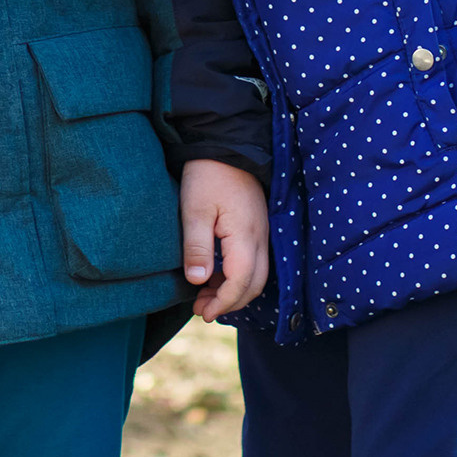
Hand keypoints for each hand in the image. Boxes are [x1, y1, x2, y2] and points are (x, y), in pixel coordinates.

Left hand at [179, 159, 268, 322]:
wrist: (225, 145)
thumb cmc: (207, 175)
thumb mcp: (194, 210)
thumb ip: (197, 248)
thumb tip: (198, 282)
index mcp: (246, 236)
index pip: (241, 283)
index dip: (223, 302)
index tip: (202, 312)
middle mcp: (260, 237)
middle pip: (254, 284)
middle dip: (229, 302)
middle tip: (201, 309)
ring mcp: (261, 231)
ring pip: (256, 274)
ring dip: (233, 290)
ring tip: (204, 295)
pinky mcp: (256, 226)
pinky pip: (254, 261)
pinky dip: (237, 275)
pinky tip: (216, 274)